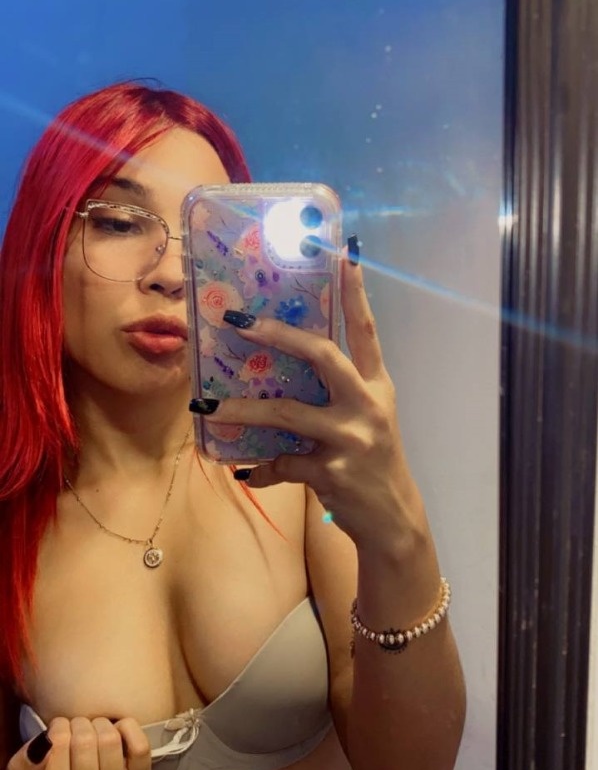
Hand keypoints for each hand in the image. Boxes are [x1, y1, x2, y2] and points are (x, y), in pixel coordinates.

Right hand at [5, 717, 151, 769]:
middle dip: (78, 725)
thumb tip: (45, 743)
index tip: (57, 733)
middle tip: (75, 731)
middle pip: (85, 740)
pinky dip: (128, 728)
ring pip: (110, 740)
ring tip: (92, 732)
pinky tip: (117, 732)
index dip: (57, 729)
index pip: (57, 745)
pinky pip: (140, 747)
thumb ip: (22, 766)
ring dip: (100, 725)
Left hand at [192, 246, 419, 550]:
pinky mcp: (332, 472)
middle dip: (278, 335)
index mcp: (375, 384)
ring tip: (206, 405)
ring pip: (288, 413)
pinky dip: (260, 467)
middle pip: (322, 356)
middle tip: (237, 321)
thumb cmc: (371, 460)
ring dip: (243, 409)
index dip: (354, 290)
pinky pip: (282, 463)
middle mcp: (367, 404)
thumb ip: (332, 392)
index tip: (343, 250)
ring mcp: (351, 438)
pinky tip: (244, 472)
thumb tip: (276, 371)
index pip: (364, 329)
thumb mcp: (364, 418)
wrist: (393, 519)